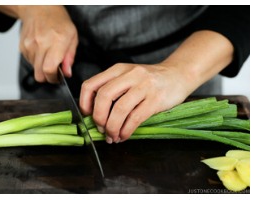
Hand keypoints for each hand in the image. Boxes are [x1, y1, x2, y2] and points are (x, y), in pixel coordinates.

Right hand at [0, 5, 77, 82]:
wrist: (39, 9)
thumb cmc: (57, 21)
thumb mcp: (72, 36)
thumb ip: (70, 56)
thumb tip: (67, 73)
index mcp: (57, 41)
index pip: (49, 69)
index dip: (54, 78)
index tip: (58, 78)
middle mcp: (41, 43)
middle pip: (40, 74)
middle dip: (47, 77)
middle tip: (53, 72)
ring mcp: (29, 45)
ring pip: (34, 69)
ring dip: (41, 67)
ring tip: (47, 55)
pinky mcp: (22, 47)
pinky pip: (29, 61)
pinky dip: (36, 60)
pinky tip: (40, 50)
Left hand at [79, 31, 233, 143]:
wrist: (179, 74)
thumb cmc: (149, 80)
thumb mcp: (127, 77)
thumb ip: (112, 89)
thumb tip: (94, 115)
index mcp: (117, 69)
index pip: (90, 85)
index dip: (84, 103)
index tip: (87, 115)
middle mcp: (129, 75)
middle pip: (103, 97)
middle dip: (98, 118)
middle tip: (100, 129)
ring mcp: (144, 86)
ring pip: (119, 109)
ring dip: (112, 127)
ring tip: (112, 136)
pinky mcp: (156, 99)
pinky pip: (135, 118)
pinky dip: (126, 130)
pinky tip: (124, 135)